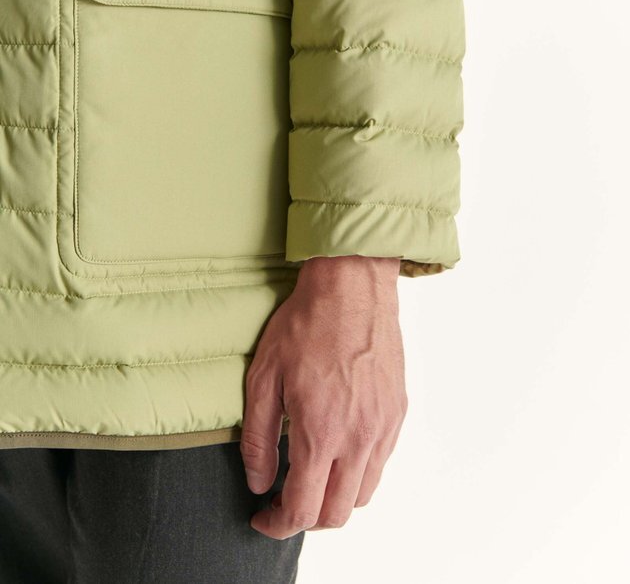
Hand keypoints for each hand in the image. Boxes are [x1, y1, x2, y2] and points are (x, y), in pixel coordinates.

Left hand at [240, 254, 407, 538]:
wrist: (352, 286)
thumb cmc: (305, 325)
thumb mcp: (264, 378)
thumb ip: (259, 438)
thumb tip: (259, 482)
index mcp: (322, 432)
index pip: (302, 509)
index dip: (278, 523)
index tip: (263, 518)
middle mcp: (359, 437)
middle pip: (338, 513)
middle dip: (307, 518)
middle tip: (285, 501)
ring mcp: (384, 425)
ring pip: (364, 493)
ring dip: (335, 498)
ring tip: (313, 476)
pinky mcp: (397, 411)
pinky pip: (382, 462)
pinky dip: (359, 472)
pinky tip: (339, 448)